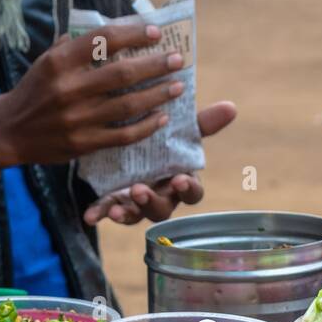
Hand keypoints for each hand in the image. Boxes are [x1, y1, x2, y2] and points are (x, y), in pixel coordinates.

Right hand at [0, 23, 187, 166]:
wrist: (8, 132)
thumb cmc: (32, 92)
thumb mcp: (45, 62)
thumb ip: (73, 47)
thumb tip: (106, 34)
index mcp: (60, 62)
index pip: (104, 41)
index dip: (133, 34)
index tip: (155, 33)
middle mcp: (69, 89)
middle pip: (122, 74)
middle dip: (155, 65)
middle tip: (178, 60)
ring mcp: (78, 119)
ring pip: (127, 105)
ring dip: (157, 95)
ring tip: (177, 87)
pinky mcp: (84, 143)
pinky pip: (122, 135)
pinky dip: (145, 127)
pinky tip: (161, 118)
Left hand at [82, 102, 236, 225]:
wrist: (132, 141)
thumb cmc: (164, 138)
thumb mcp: (180, 128)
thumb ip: (202, 123)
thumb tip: (231, 106)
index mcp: (180, 180)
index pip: (192, 193)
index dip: (188, 189)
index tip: (180, 179)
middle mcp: (161, 196)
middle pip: (163, 210)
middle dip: (152, 202)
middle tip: (140, 190)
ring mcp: (137, 202)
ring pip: (136, 215)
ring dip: (127, 213)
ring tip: (116, 209)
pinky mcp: (115, 200)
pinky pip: (107, 210)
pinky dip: (99, 213)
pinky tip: (89, 216)